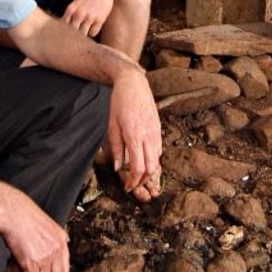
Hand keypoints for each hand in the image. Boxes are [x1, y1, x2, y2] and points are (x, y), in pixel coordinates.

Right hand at [0, 185, 70, 271]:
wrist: (9, 209)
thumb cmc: (20, 215)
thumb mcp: (42, 227)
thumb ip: (48, 244)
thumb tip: (45, 266)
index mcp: (60, 239)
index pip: (65, 270)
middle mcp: (57, 248)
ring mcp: (46, 255)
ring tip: (19, 268)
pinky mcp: (33, 261)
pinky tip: (15, 269)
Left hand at [62, 0, 116, 37]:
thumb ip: (74, 9)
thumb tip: (70, 20)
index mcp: (71, 8)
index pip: (63, 25)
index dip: (64, 29)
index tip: (65, 30)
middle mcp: (79, 14)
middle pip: (72, 31)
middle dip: (72, 33)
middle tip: (73, 35)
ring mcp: (90, 17)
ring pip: (83, 33)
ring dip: (82, 33)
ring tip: (83, 32)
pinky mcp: (100, 19)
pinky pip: (93, 32)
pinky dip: (92, 31)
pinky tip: (92, 27)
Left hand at [106, 66, 162, 203]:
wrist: (134, 84)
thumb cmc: (120, 103)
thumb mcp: (112, 125)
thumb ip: (116, 148)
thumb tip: (119, 167)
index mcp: (134, 136)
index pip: (138, 168)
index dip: (133, 182)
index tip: (127, 187)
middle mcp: (148, 136)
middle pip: (151, 169)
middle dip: (142, 181)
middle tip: (132, 183)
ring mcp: (156, 132)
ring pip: (157, 160)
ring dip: (148, 171)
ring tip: (137, 173)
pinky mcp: (159, 128)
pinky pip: (159, 149)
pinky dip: (153, 159)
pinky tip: (144, 158)